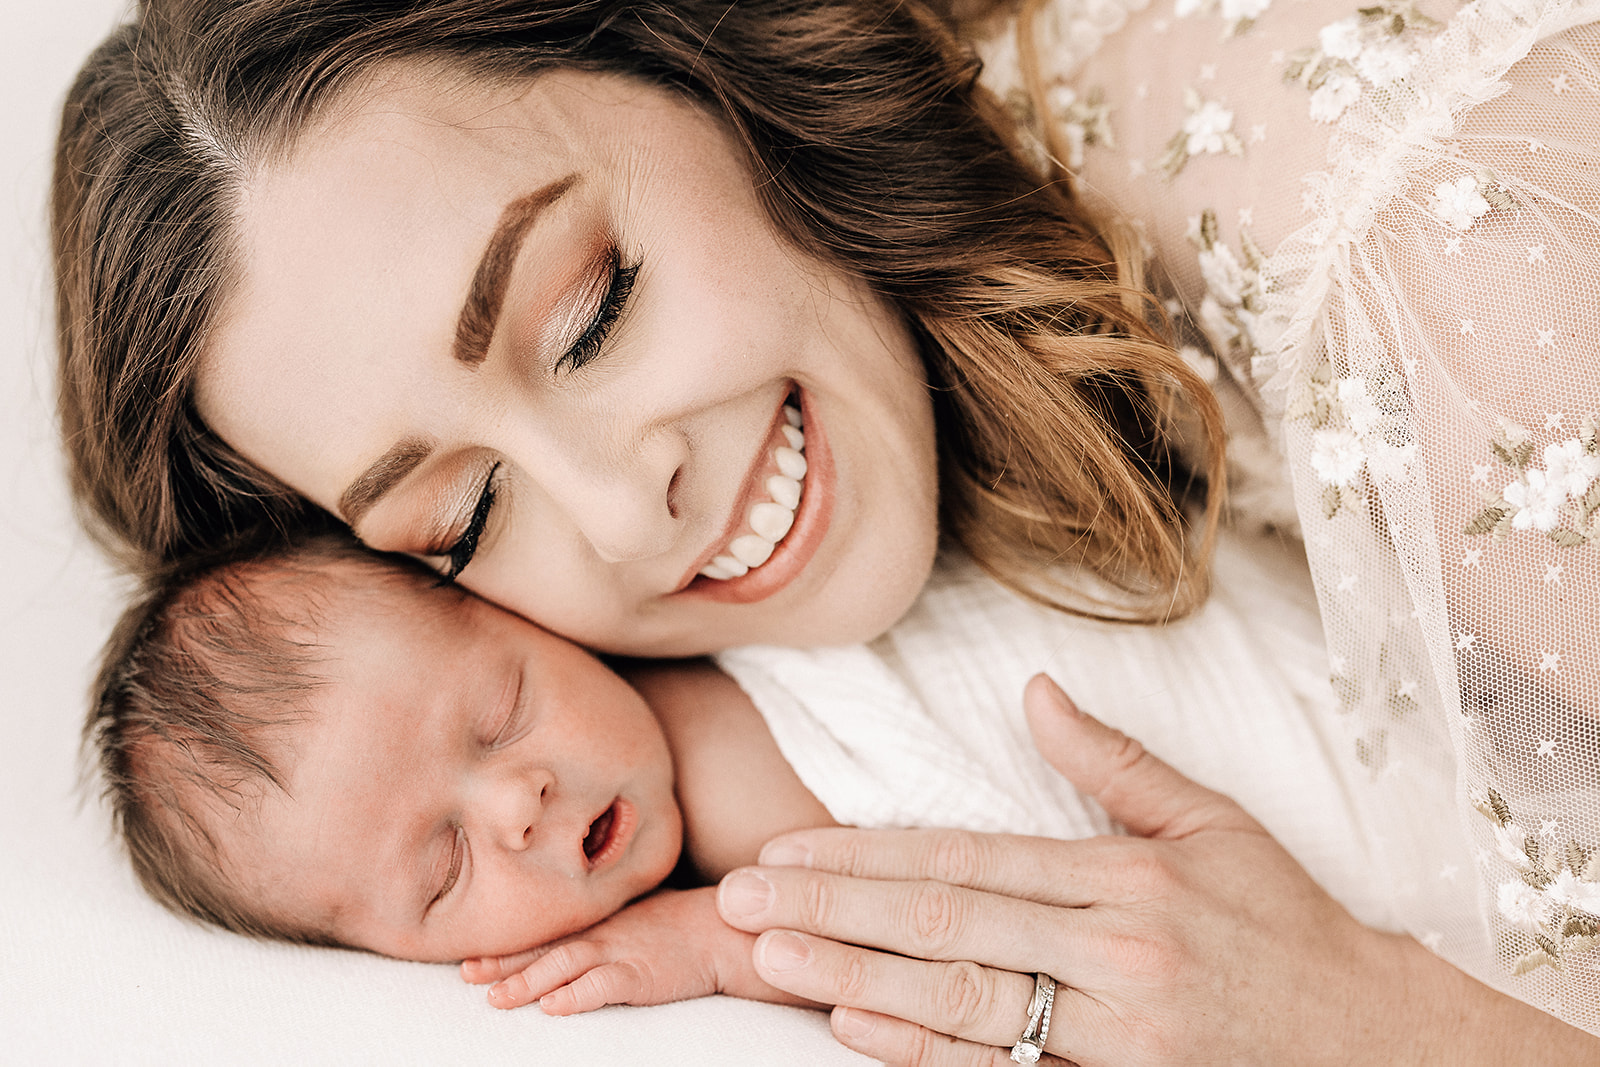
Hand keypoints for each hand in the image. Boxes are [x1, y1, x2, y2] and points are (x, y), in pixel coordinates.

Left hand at [460, 886, 820, 1013]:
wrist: (723, 929)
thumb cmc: (680, 926)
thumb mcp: (633, 919)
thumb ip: (601, 929)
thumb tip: (568, 946)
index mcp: (598, 925)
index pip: (543, 937)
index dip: (506, 949)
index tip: (468, 960)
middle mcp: (602, 936)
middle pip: (544, 951)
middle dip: (504, 965)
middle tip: (467, 975)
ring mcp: (621, 953)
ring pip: (564, 967)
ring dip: (528, 983)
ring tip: (496, 999)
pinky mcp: (642, 975)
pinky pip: (605, 985)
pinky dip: (579, 995)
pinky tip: (556, 1007)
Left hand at [715, 674, 1466, 1065]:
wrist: (1374, 1045)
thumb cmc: (1286, 930)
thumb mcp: (1215, 827)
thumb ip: (1115, 764)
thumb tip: (1035, 689)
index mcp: (1127, 880)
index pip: (969, 858)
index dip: (870, 853)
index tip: (790, 846)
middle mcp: (1113, 954)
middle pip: (945, 925)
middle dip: (832, 909)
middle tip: (742, 896)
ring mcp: (1113, 1035)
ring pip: (960, 1002)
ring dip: (853, 977)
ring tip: (769, 955)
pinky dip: (922, 1054)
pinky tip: (852, 1029)